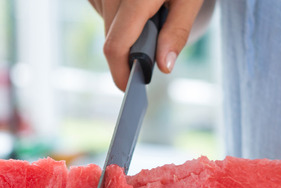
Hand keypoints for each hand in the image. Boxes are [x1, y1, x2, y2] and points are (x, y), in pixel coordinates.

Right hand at [88, 0, 205, 90]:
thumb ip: (178, 31)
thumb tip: (164, 66)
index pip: (116, 46)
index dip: (119, 72)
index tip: (127, 87)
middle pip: (111, 37)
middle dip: (130, 49)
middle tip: (156, 41)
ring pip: (106, 21)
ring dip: (124, 28)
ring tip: (149, 11)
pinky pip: (102, 5)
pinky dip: (118, 11)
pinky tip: (135, 1)